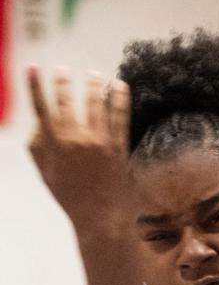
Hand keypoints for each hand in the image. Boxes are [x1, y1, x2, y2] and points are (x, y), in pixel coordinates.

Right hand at [27, 66, 131, 237]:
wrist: (100, 217)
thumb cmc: (70, 197)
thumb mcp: (46, 174)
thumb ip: (37, 148)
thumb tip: (36, 124)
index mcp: (54, 145)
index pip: (41, 108)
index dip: (35, 86)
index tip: (32, 67)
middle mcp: (76, 139)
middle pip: (68, 101)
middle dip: (63, 81)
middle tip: (63, 68)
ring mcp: (99, 140)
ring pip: (96, 103)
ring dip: (93, 84)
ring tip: (94, 74)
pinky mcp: (118, 145)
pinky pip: (120, 115)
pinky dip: (120, 97)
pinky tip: (120, 85)